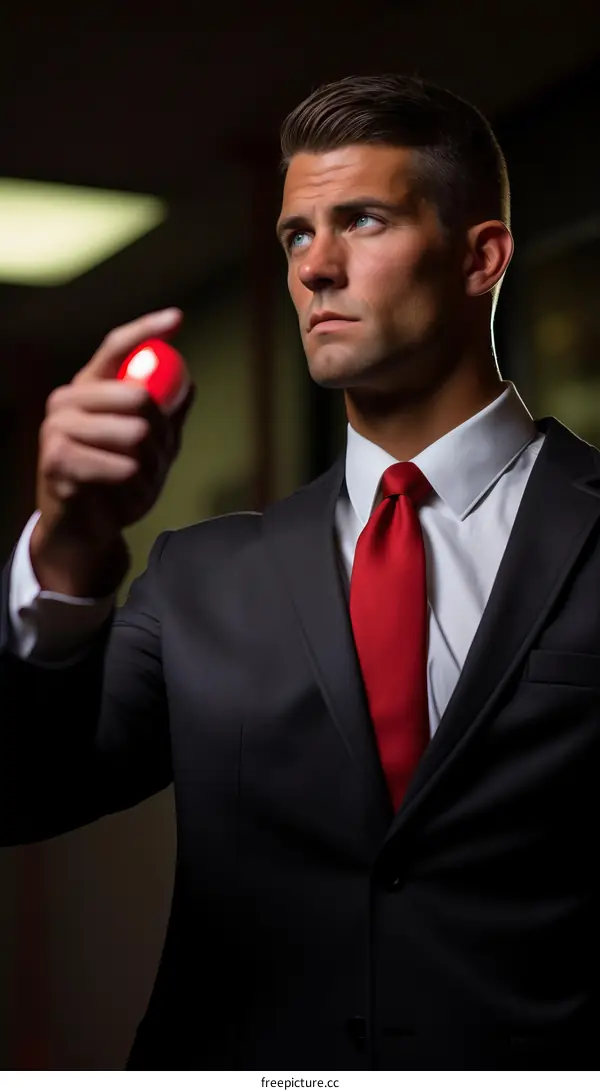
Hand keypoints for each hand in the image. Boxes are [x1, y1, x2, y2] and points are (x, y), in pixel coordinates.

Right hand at [30, 308, 194, 596]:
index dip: (147, 329)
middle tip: (160, 453)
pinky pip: (119, 465)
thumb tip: (189, 383)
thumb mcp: (150, 446)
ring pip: (133, 432)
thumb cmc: (115, 481)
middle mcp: (67, 401)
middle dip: (161, 429)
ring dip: (151, 462)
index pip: (116, 346)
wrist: (84, 528)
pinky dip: (134, 484)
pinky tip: (125, 491)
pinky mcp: (56, 461)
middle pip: (134, 393)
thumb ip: (166, 415)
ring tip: (141, 479)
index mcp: (88, 388)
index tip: (178, 318)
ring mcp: (57, 429)